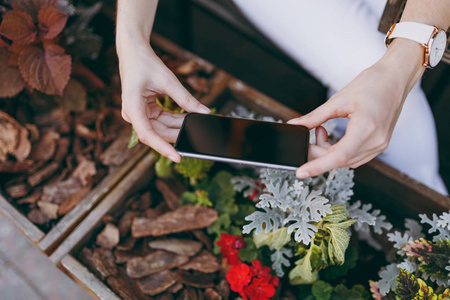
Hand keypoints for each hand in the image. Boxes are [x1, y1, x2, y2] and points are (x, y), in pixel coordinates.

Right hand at [118, 42, 209, 162]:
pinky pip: (162, 121)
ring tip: (196, 124)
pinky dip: (175, 120)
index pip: (147, 134)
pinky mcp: (145, 112)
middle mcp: (133, 114)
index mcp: (132, 106)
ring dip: (178, 127)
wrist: (134, 53)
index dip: (163, 148)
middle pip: (157, 133)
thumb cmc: (145, 63)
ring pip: (161, 128)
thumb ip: (186, 98)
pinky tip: (188, 119)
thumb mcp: (168, 80)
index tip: (177, 157)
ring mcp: (139, 114)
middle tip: (198, 134)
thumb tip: (204, 112)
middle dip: (178, 134)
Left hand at [288, 56, 418, 177]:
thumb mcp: (338, 100)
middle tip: (309, 135)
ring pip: (345, 161)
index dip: (317, 166)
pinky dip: (339, 151)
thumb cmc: (372, 84)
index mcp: (366, 128)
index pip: (338, 156)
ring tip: (322, 130)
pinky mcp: (379, 144)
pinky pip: (354, 157)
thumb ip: (315, 117)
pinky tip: (333, 137)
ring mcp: (379, 145)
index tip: (301, 172)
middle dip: (318, 152)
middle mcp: (375, 141)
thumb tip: (297, 125)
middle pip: (339, 160)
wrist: (395, 79)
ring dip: (328, 151)